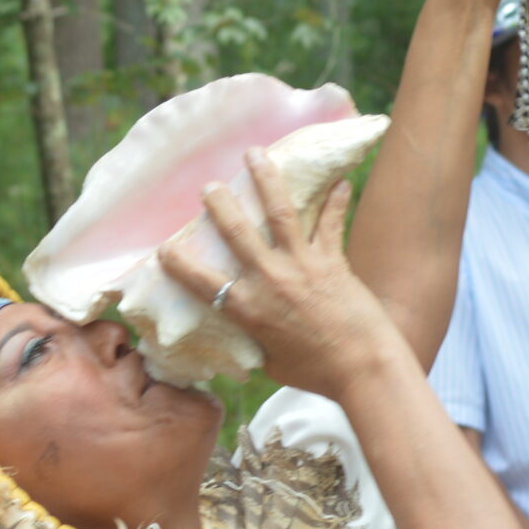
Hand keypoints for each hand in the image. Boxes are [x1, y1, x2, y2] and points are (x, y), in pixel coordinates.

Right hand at [157, 155, 396, 400]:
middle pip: (238, 233)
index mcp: (248, 310)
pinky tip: (341, 180)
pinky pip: (331, 223)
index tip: (164, 248)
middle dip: (220, 205)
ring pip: (280, 214)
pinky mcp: (332, 261)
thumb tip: (246, 337)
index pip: (202, 283)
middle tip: (208, 185)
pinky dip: (335, 201)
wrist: (364, 370)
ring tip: (254, 155)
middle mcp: (270, 280)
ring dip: (266, 180)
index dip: (179, 265)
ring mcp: (302, 266)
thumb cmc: (315, 374)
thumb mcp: (271, 364)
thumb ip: (255, 342)